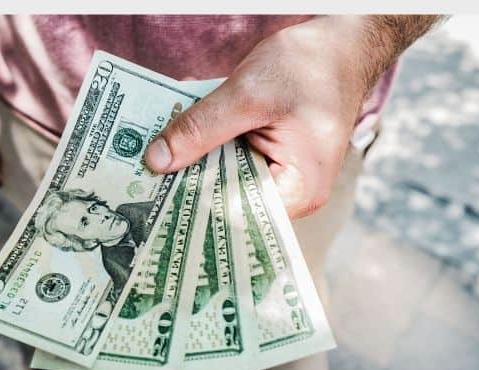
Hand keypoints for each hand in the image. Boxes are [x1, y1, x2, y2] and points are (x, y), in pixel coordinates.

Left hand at [144, 16, 396, 217]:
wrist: (340, 46)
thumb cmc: (309, 67)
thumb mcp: (248, 94)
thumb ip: (200, 128)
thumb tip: (155, 161)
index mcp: (298, 193)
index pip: (234, 215)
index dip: (192, 208)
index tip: (149, 205)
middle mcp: (292, 197)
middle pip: (228, 203)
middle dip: (188, 188)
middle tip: (138, 184)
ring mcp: (283, 181)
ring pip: (226, 183)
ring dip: (195, 168)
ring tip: (151, 164)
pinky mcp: (271, 162)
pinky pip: (232, 165)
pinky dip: (209, 153)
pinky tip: (178, 145)